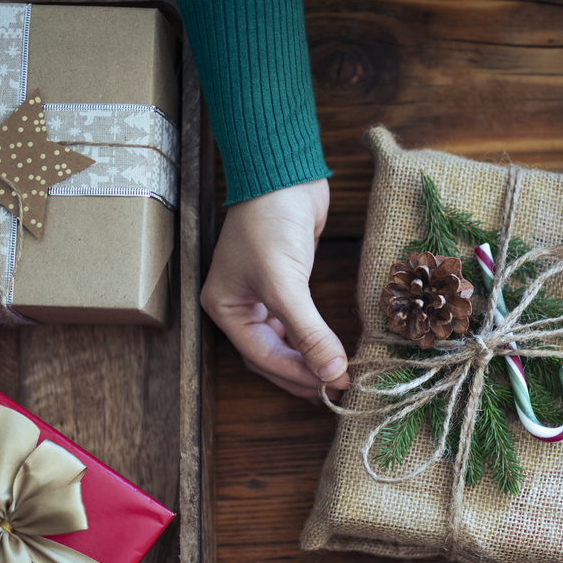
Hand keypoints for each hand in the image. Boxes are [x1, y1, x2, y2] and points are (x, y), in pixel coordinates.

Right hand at [200, 178, 349, 400]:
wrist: (284, 172)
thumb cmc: (270, 222)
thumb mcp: (285, 283)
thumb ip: (308, 331)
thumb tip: (332, 373)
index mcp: (225, 308)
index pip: (260, 357)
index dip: (297, 375)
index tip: (331, 388)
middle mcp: (241, 305)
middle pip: (271, 356)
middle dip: (302, 374)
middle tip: (336, 390)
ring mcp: (264, 294)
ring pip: (286, 342)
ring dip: (310, 360)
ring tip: (337, 379)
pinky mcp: (289, 282)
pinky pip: (300, 322)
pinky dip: (315, 337)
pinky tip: (333, 350)